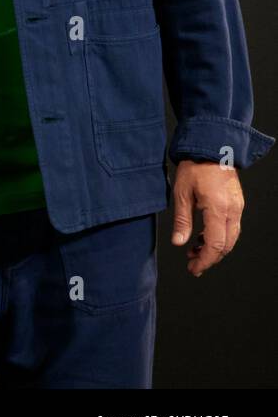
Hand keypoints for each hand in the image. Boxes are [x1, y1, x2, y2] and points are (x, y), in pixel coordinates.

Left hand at [170, 159, 244, 275]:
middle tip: (193, 264)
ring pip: (231, 238)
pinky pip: (231, 227)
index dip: (205, 260)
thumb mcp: (181, 193)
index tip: (193, 268)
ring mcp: (237, 207)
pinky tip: (204, 237)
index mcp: (218, 208)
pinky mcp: (237, 204)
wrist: (211, 148)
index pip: (215, 245)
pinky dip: (219, 236)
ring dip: (214, 248)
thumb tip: (179, 242)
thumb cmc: (195, 167)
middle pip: (226, 245)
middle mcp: (232, 210)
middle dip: (210, 258)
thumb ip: (182, 220)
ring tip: (195, 251)